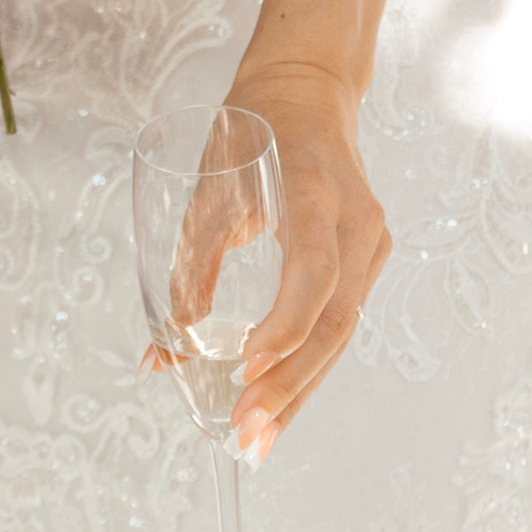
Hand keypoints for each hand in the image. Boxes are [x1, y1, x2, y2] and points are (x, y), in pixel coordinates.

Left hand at [223, 59, 388, 460]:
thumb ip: (191, 264)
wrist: (308, 91)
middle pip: (334, 321)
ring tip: (260, 440)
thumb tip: (161, 351)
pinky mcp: (367, 260)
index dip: (284, 326)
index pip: (314, 274)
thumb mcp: (211, 184)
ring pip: (342, 333)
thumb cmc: (252, 131)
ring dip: (300, 390)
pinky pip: (341, 322)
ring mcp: (370, 244)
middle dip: (289, 384)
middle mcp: (358, 223)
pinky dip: (309, 365)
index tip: (245, 366)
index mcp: (319, 193)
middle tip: (245, 433)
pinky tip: (281, 405)